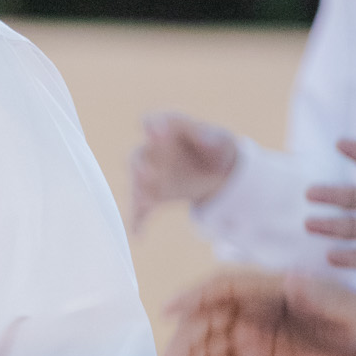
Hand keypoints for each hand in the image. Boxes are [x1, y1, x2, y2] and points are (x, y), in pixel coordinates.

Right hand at [130, 112, 237, 229]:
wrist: (216, 174)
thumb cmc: (214, 149)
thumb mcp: (218, 140)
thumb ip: (210, 137)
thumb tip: (205, 136)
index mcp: (167, 130)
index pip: (153, 121)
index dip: (152, 126)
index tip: (155, 132)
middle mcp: (152, 152)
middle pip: (138, 155)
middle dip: (140, 164)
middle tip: (147, 172)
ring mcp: (150, 175)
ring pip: (137, 183)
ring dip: (138, 191)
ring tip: (144, 202)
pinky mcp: (153, 196)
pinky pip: (141, 208)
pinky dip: (138, 220)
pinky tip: (138, 234)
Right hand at [161, 266, 355, 355]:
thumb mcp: (345, 306)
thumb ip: (318, 295)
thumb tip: (292, 281)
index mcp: (265, 288)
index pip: (220, 287)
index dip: (192, 296)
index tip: (169, 312)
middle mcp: (246, 310)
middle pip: (201, 323)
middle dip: (180, 348)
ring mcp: (243, 338)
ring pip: (201, 350)